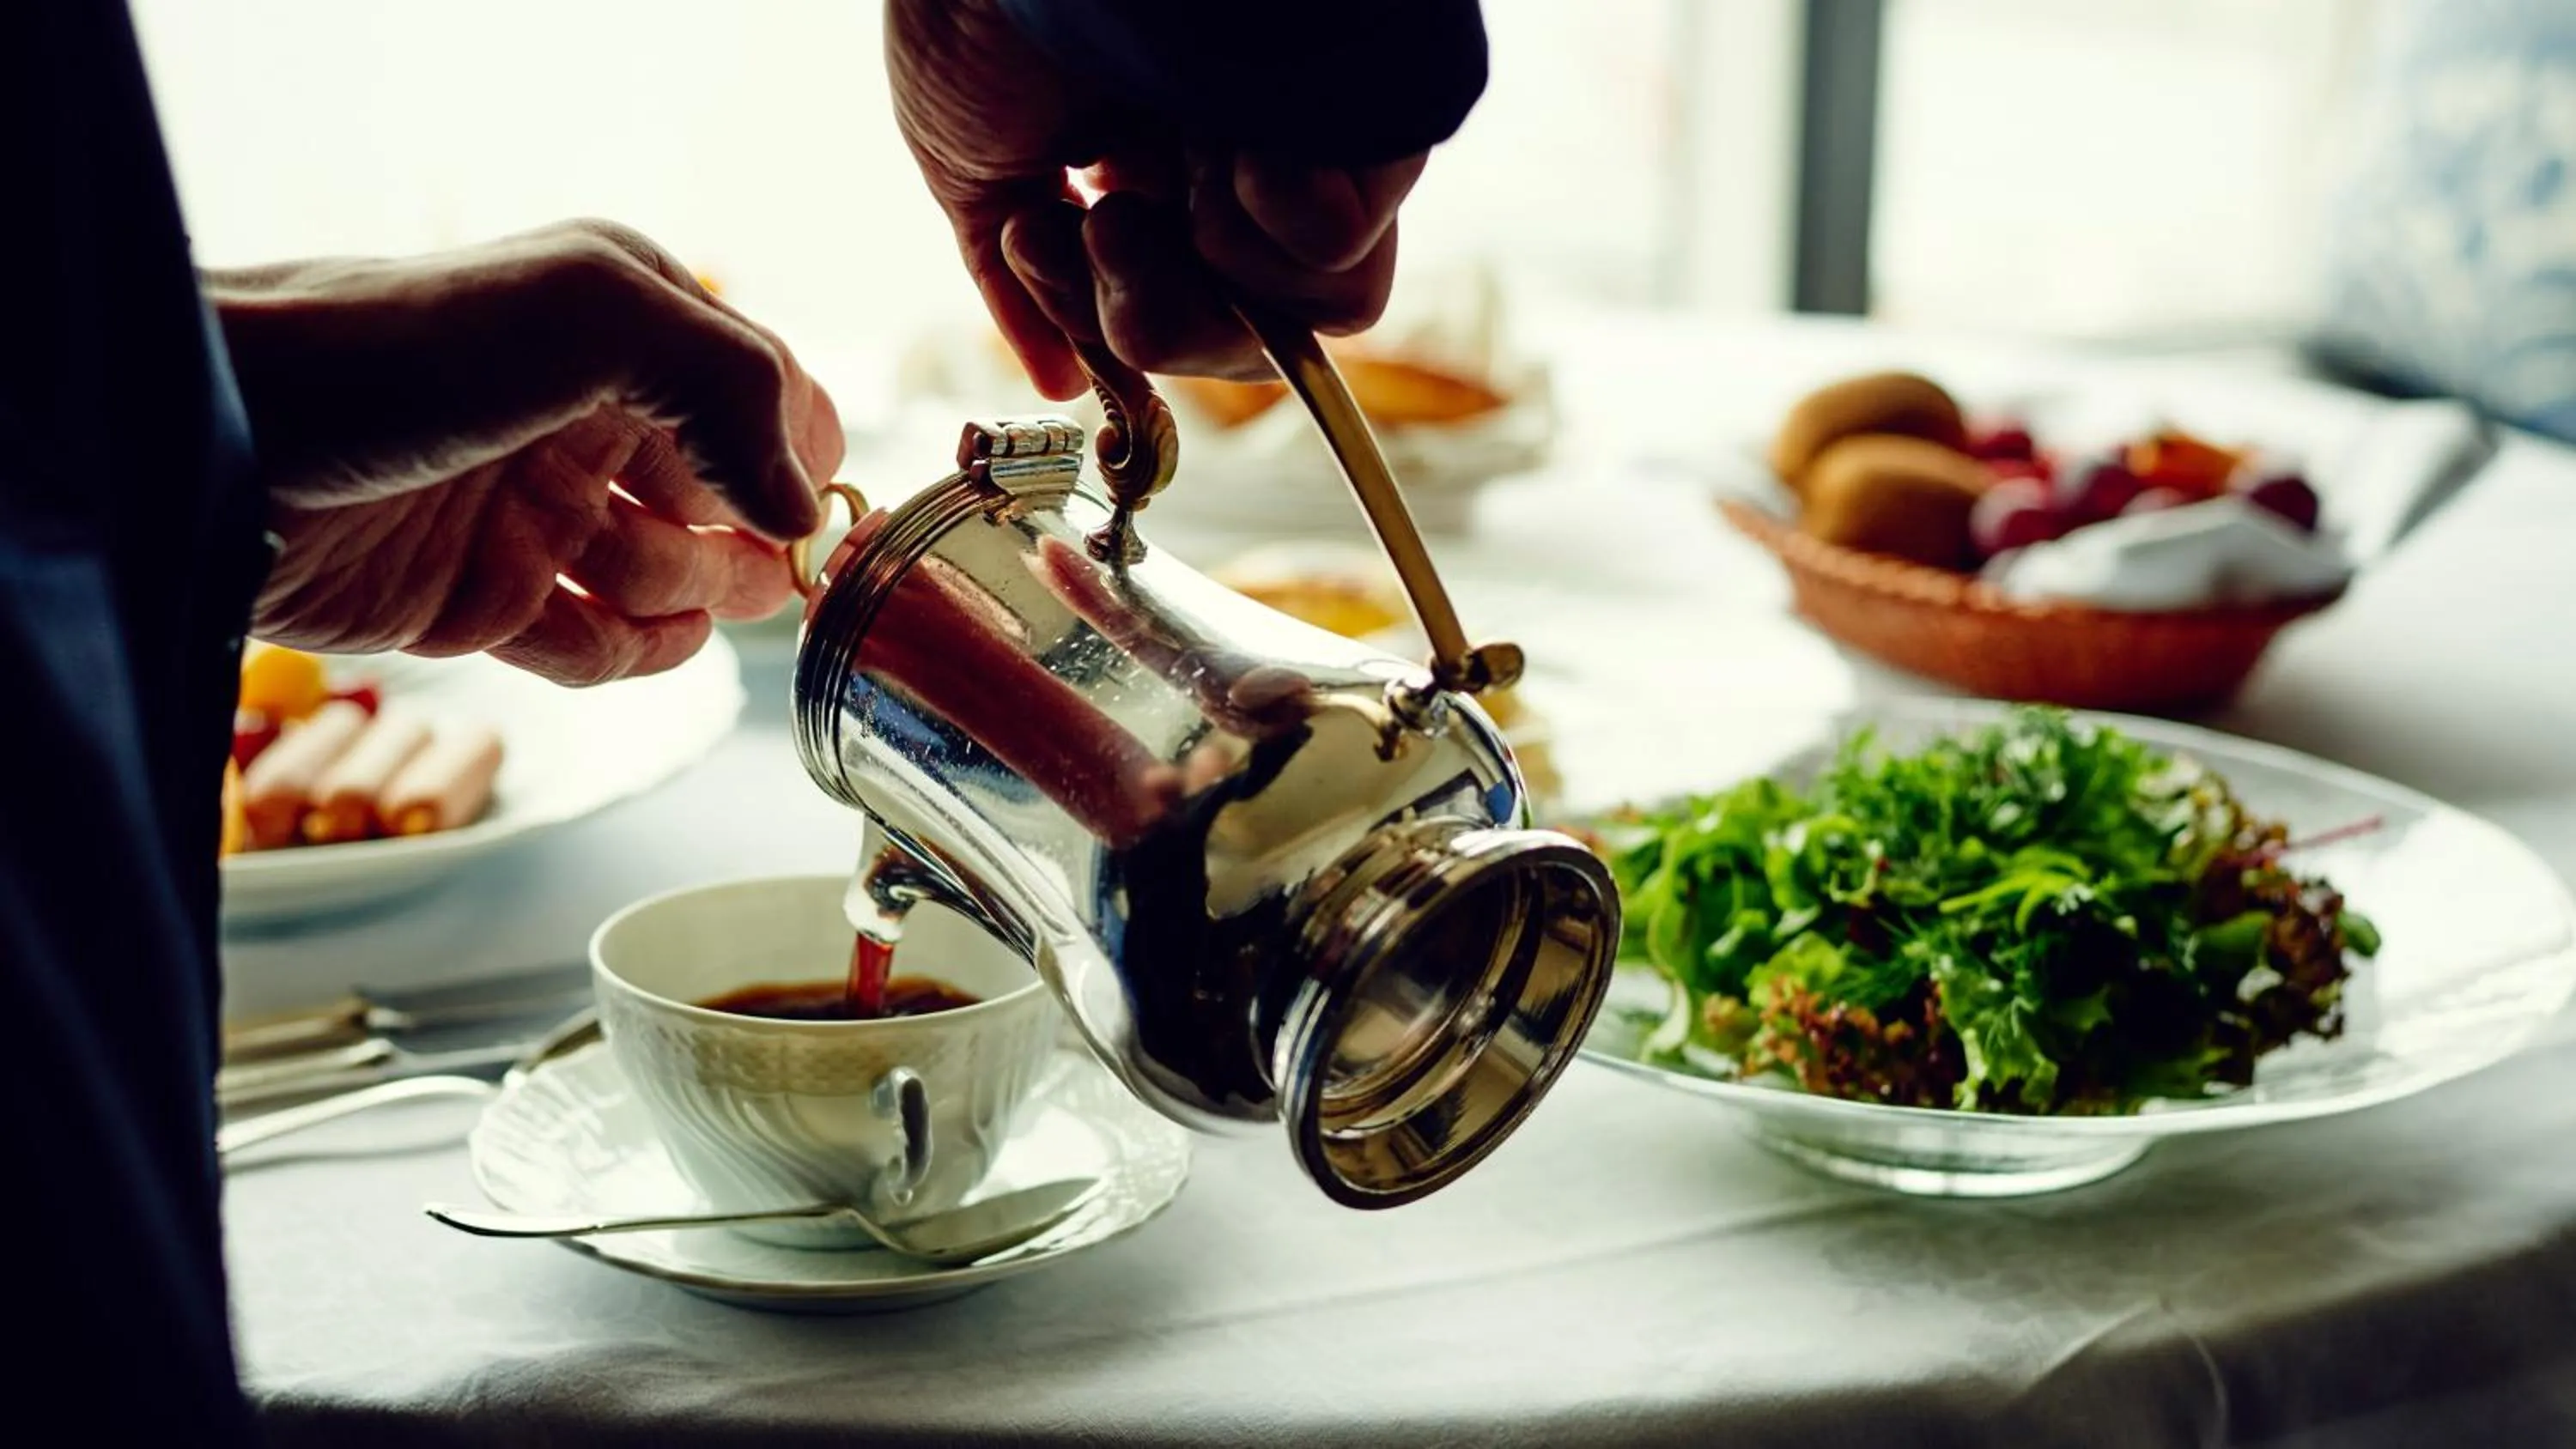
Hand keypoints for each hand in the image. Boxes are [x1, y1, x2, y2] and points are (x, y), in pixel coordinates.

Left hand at [212, 220, 842, 685]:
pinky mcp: (483, 599)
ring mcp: (537, 509)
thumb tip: (797, 506)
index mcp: (625, 324)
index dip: (803, 457)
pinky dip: (628, 653)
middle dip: (751, 539)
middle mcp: (589, 415)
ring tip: (636, 574)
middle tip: (761, 566)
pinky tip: (639, 638)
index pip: (767, 396)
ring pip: (671, 577)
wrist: (226, 441)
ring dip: (682, 591)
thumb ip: (733, 386)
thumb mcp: (596, 311)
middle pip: (729, 498)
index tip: (821, 515)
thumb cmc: (400, 350)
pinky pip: (596, 647)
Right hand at [887, 0, 1426, 398]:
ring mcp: (1305, 145)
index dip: (1107, 320)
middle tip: (1103, 227)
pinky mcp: (1364, 127)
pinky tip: (1225, 142)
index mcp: (1157, 173)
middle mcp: (1238, 162)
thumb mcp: (976, 167)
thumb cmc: (983, 12)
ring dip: (1204, 266)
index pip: (1174, 315)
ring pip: (1304, 313)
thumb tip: (1060, 378)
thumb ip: (1021, 286)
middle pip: (1242, 334)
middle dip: (1148, 318)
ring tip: (1149, 162)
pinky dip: (1273, 223)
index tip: (1039, 243)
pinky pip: (1344, 251)